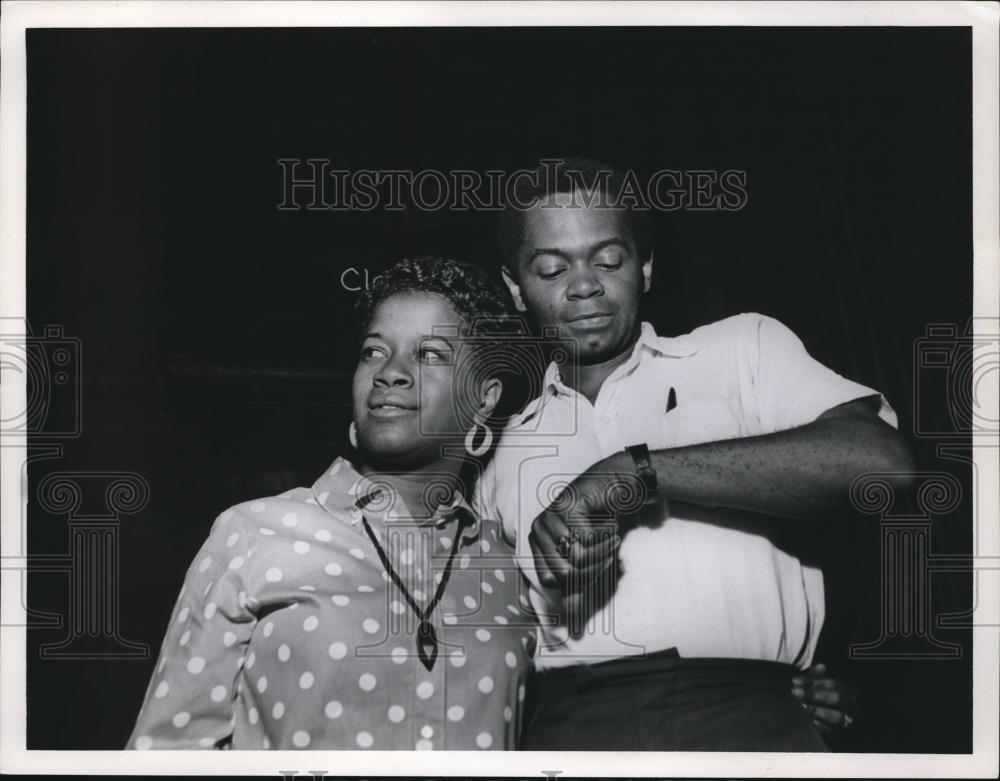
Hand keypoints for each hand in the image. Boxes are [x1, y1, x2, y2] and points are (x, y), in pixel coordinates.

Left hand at [528, 451, 644, 590]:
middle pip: (563, 574)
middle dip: (595, 568)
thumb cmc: (600, 525)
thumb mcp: (589, 562)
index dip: (578, 581)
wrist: (615, 487)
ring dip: (603, 552)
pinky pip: (586, 540)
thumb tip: (572, 624)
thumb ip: (578, 589)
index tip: (600, 569)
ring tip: (612, 539)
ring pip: (575, 558)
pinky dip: (605, 538)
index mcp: (537, 545)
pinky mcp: (565, 507)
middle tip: (611, 554)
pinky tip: (610, 525)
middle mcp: (537, 530)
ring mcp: (549, 517)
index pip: (550, 581)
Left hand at [791, 663, 859, 739]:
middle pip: (836, 698)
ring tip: (800, 706)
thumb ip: (818, 675)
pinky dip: (821, 727)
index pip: (833, 684)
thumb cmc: (820, 695)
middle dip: (813, 694)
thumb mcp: (819, 682)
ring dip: (816, 710)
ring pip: (837, 717)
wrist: (826, 718)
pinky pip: (833, 733)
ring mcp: (847, 721)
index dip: (814, 682)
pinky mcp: (839, 735)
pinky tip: (810, 721)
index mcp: (848, 689)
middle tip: (794, 692)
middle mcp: (850, 705)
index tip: (795, 681)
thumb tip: (821, 667)